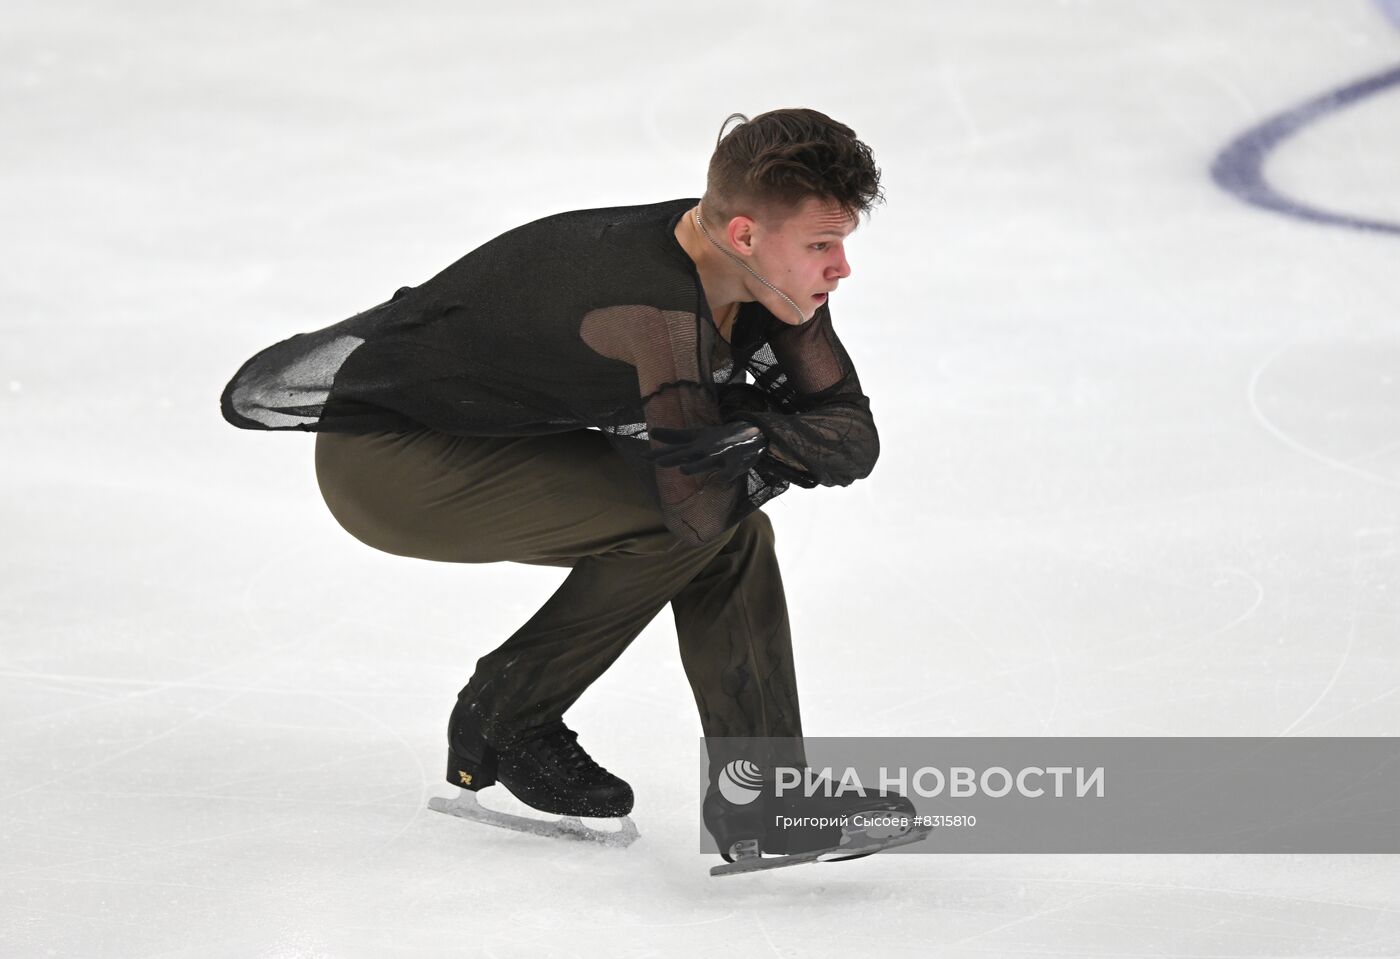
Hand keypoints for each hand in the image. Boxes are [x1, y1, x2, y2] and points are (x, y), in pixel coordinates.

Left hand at [641, 422, 767, 483]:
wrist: (750, 434)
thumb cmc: (717, 438)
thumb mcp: (696, 435)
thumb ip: (675, 436)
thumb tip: (652, 433)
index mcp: (696, 444)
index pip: (675, 449)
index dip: (659, 453)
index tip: (643, 457)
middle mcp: (706, 449)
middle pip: (687, 455)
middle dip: (673, 458)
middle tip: (659, 462)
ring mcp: (720, 455)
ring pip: (706, 462)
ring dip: (695, 466)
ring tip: (683, 470)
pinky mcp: (735, 463)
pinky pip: (730, 471)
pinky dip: (726, 474)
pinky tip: (721, 478)